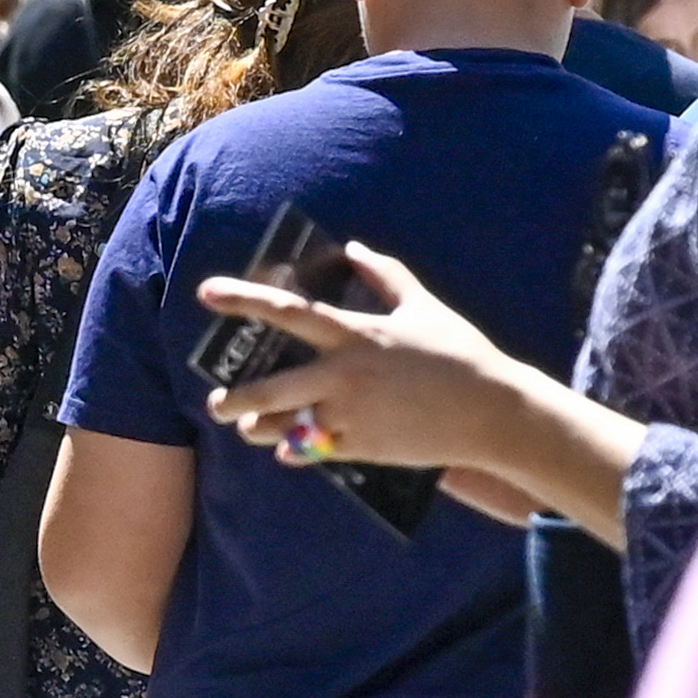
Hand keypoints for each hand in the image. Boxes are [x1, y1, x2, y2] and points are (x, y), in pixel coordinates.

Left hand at [196, 243, 530, 476]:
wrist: (492, 412)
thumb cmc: (460, 353)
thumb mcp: (423, 306)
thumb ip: (386, 274)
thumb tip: (355, 247)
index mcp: (356, 335)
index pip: (288, 312)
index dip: (243, 299)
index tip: (205, 292)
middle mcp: (344, 375)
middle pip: (269, 387)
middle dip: (233, 399)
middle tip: (216, 403)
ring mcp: (350, 414)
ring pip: (284, 426)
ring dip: (258, 427)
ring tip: (246, 426)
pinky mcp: (361, 446)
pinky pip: (313, 450)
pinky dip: (296, 450)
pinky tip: (285, 450)